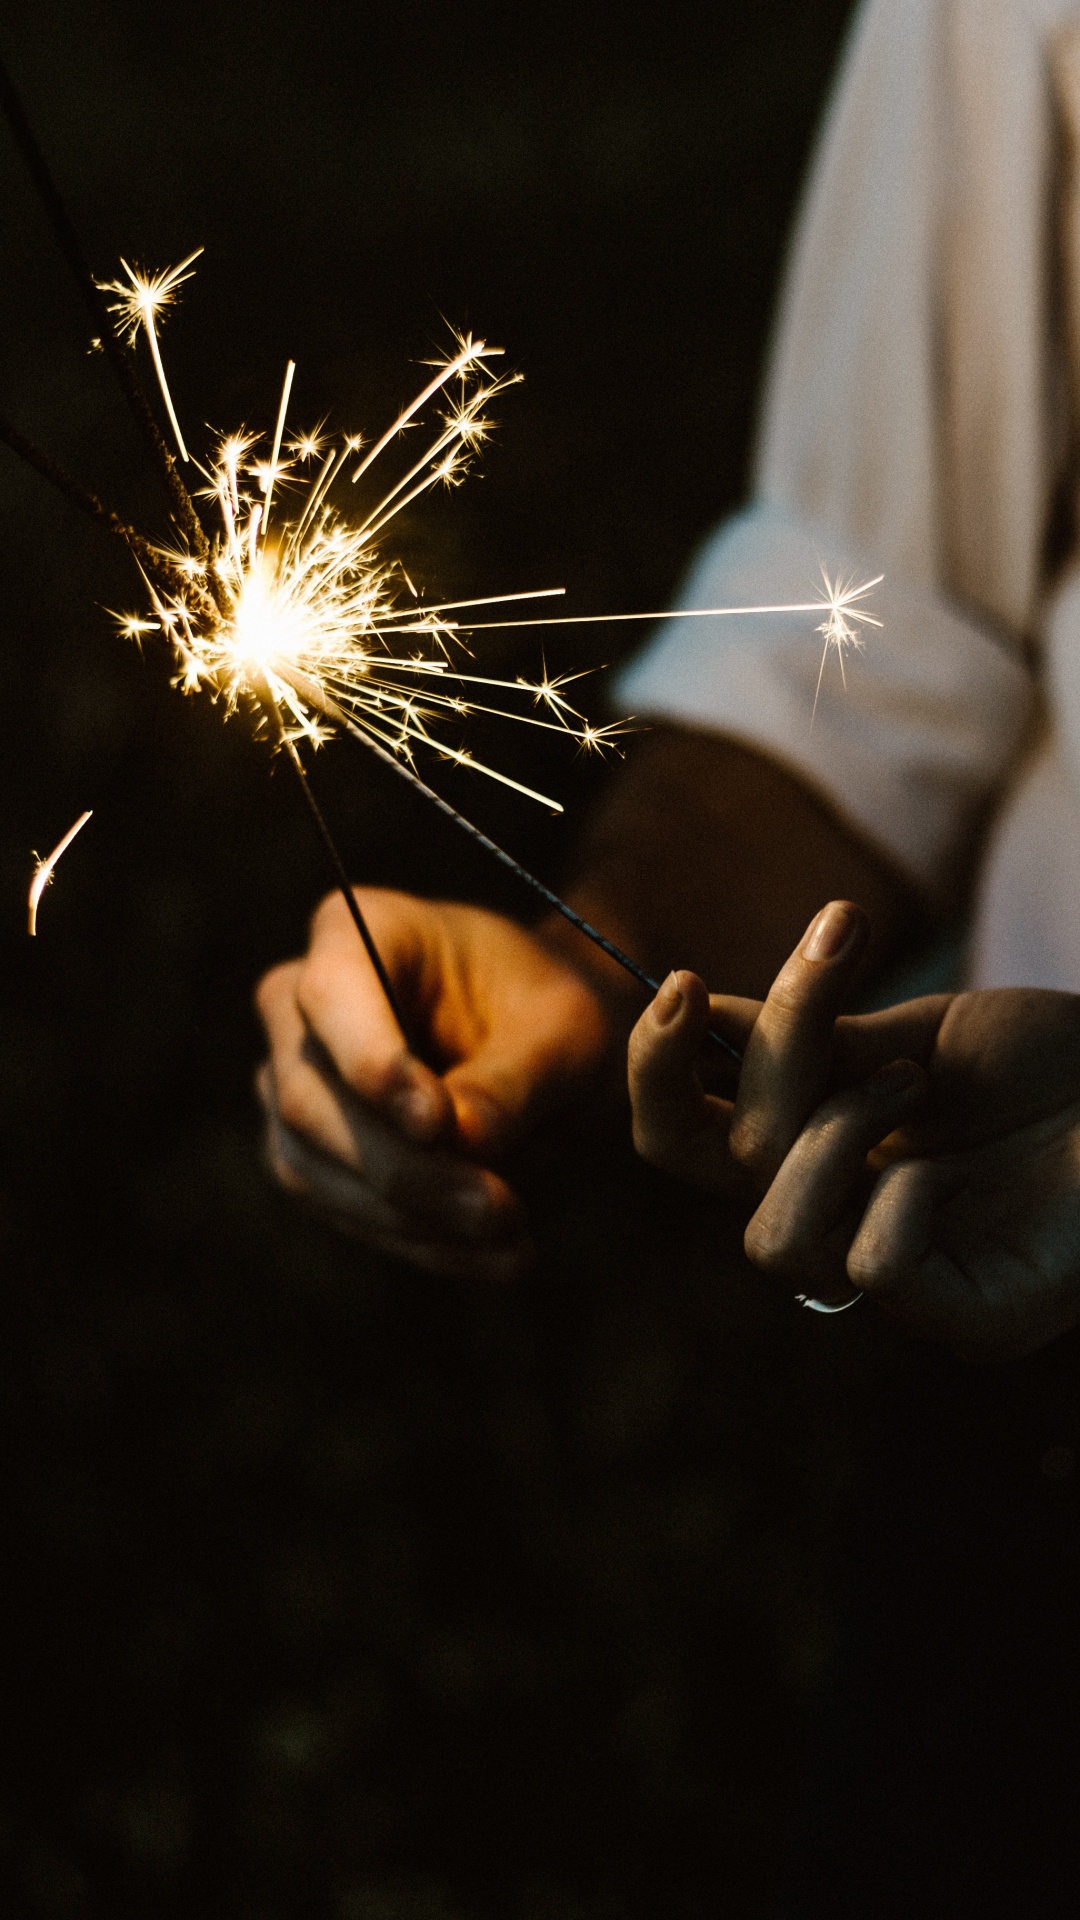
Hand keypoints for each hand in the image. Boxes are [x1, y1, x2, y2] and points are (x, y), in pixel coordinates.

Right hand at [255, 888, 611, 1276]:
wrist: (549, 1049)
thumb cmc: (552, 1013)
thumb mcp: (566, 1032)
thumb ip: (513, 1079)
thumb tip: (461, 1141)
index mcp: (357, 929)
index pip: (332, 995)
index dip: (372, 1063)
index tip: (436, 1122)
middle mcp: (298, 1003)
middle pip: (309, 1096)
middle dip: (404, 1166)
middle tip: (499, 1206)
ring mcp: (290, 1084)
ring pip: (313, 1168)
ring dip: (415, 1218)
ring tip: (513, 1234)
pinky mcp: (310, 1156)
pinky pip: (346, 1214)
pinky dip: (425, 1243)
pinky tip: (501, 1256)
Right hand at [629, 901, 1079, 1358]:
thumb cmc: (1056, 1061)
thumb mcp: (915, 1031)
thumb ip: (808, 1039)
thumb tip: (692, 1008)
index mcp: (817, 1154)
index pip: (685, 1139)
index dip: (656, 1073)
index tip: (683, 984)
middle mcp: (842, 1218)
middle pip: (707, 1179)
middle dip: (754, 1071)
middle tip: (827, 973)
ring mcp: (904, 1278)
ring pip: (775, 1238)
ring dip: (826, 1135)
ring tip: (910, 1075)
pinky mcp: (971, 1318)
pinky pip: (873, 1277)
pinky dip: (890, 1206)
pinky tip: (937, 1163)